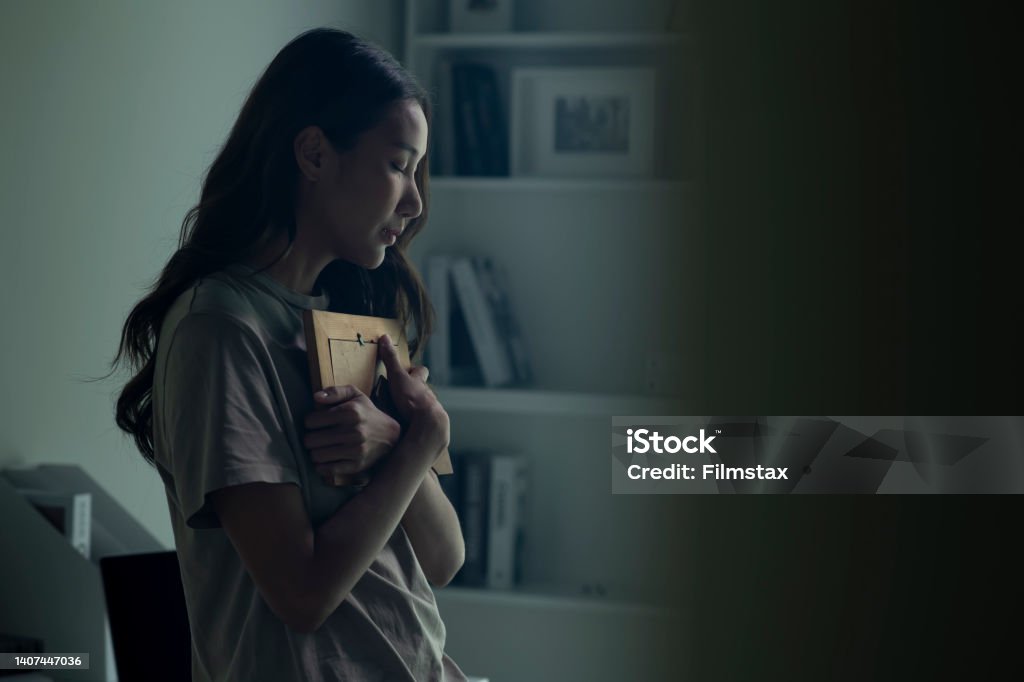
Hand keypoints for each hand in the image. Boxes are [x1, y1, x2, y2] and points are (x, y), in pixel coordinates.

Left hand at [304, 385, 400, 484]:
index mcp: (350, 411)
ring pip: (316, 456)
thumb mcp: (355, 395)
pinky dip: (322, 466)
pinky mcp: (357, 465)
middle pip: (310, 440)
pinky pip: (328, 469)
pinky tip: (326, 460)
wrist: (391, 435)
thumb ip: (335, 391)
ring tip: (320, 448)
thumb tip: (315, 397)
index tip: (316, 423)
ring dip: (315, 452)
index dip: (310, 422)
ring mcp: (355, 450)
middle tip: (316, 437)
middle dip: (310, 438)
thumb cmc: (367, 413)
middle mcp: (353, 431)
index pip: (311, 421)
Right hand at [378, 334, 449, 454]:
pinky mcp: (427, 426)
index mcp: (419, 384)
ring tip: (402, 414)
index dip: (415, 370)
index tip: (410, 370)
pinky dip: (415, 424)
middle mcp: (427, 396)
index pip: (420, 371)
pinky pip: (421, 423)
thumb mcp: (398, 377)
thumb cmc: (412, 399)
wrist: (427, 424)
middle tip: (404, 394)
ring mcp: (429, 412)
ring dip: (415, 409)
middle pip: (424, 390)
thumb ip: (390, 359)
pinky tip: (406, 429)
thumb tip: (385, 337)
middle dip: (416, 391)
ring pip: (424, 407)